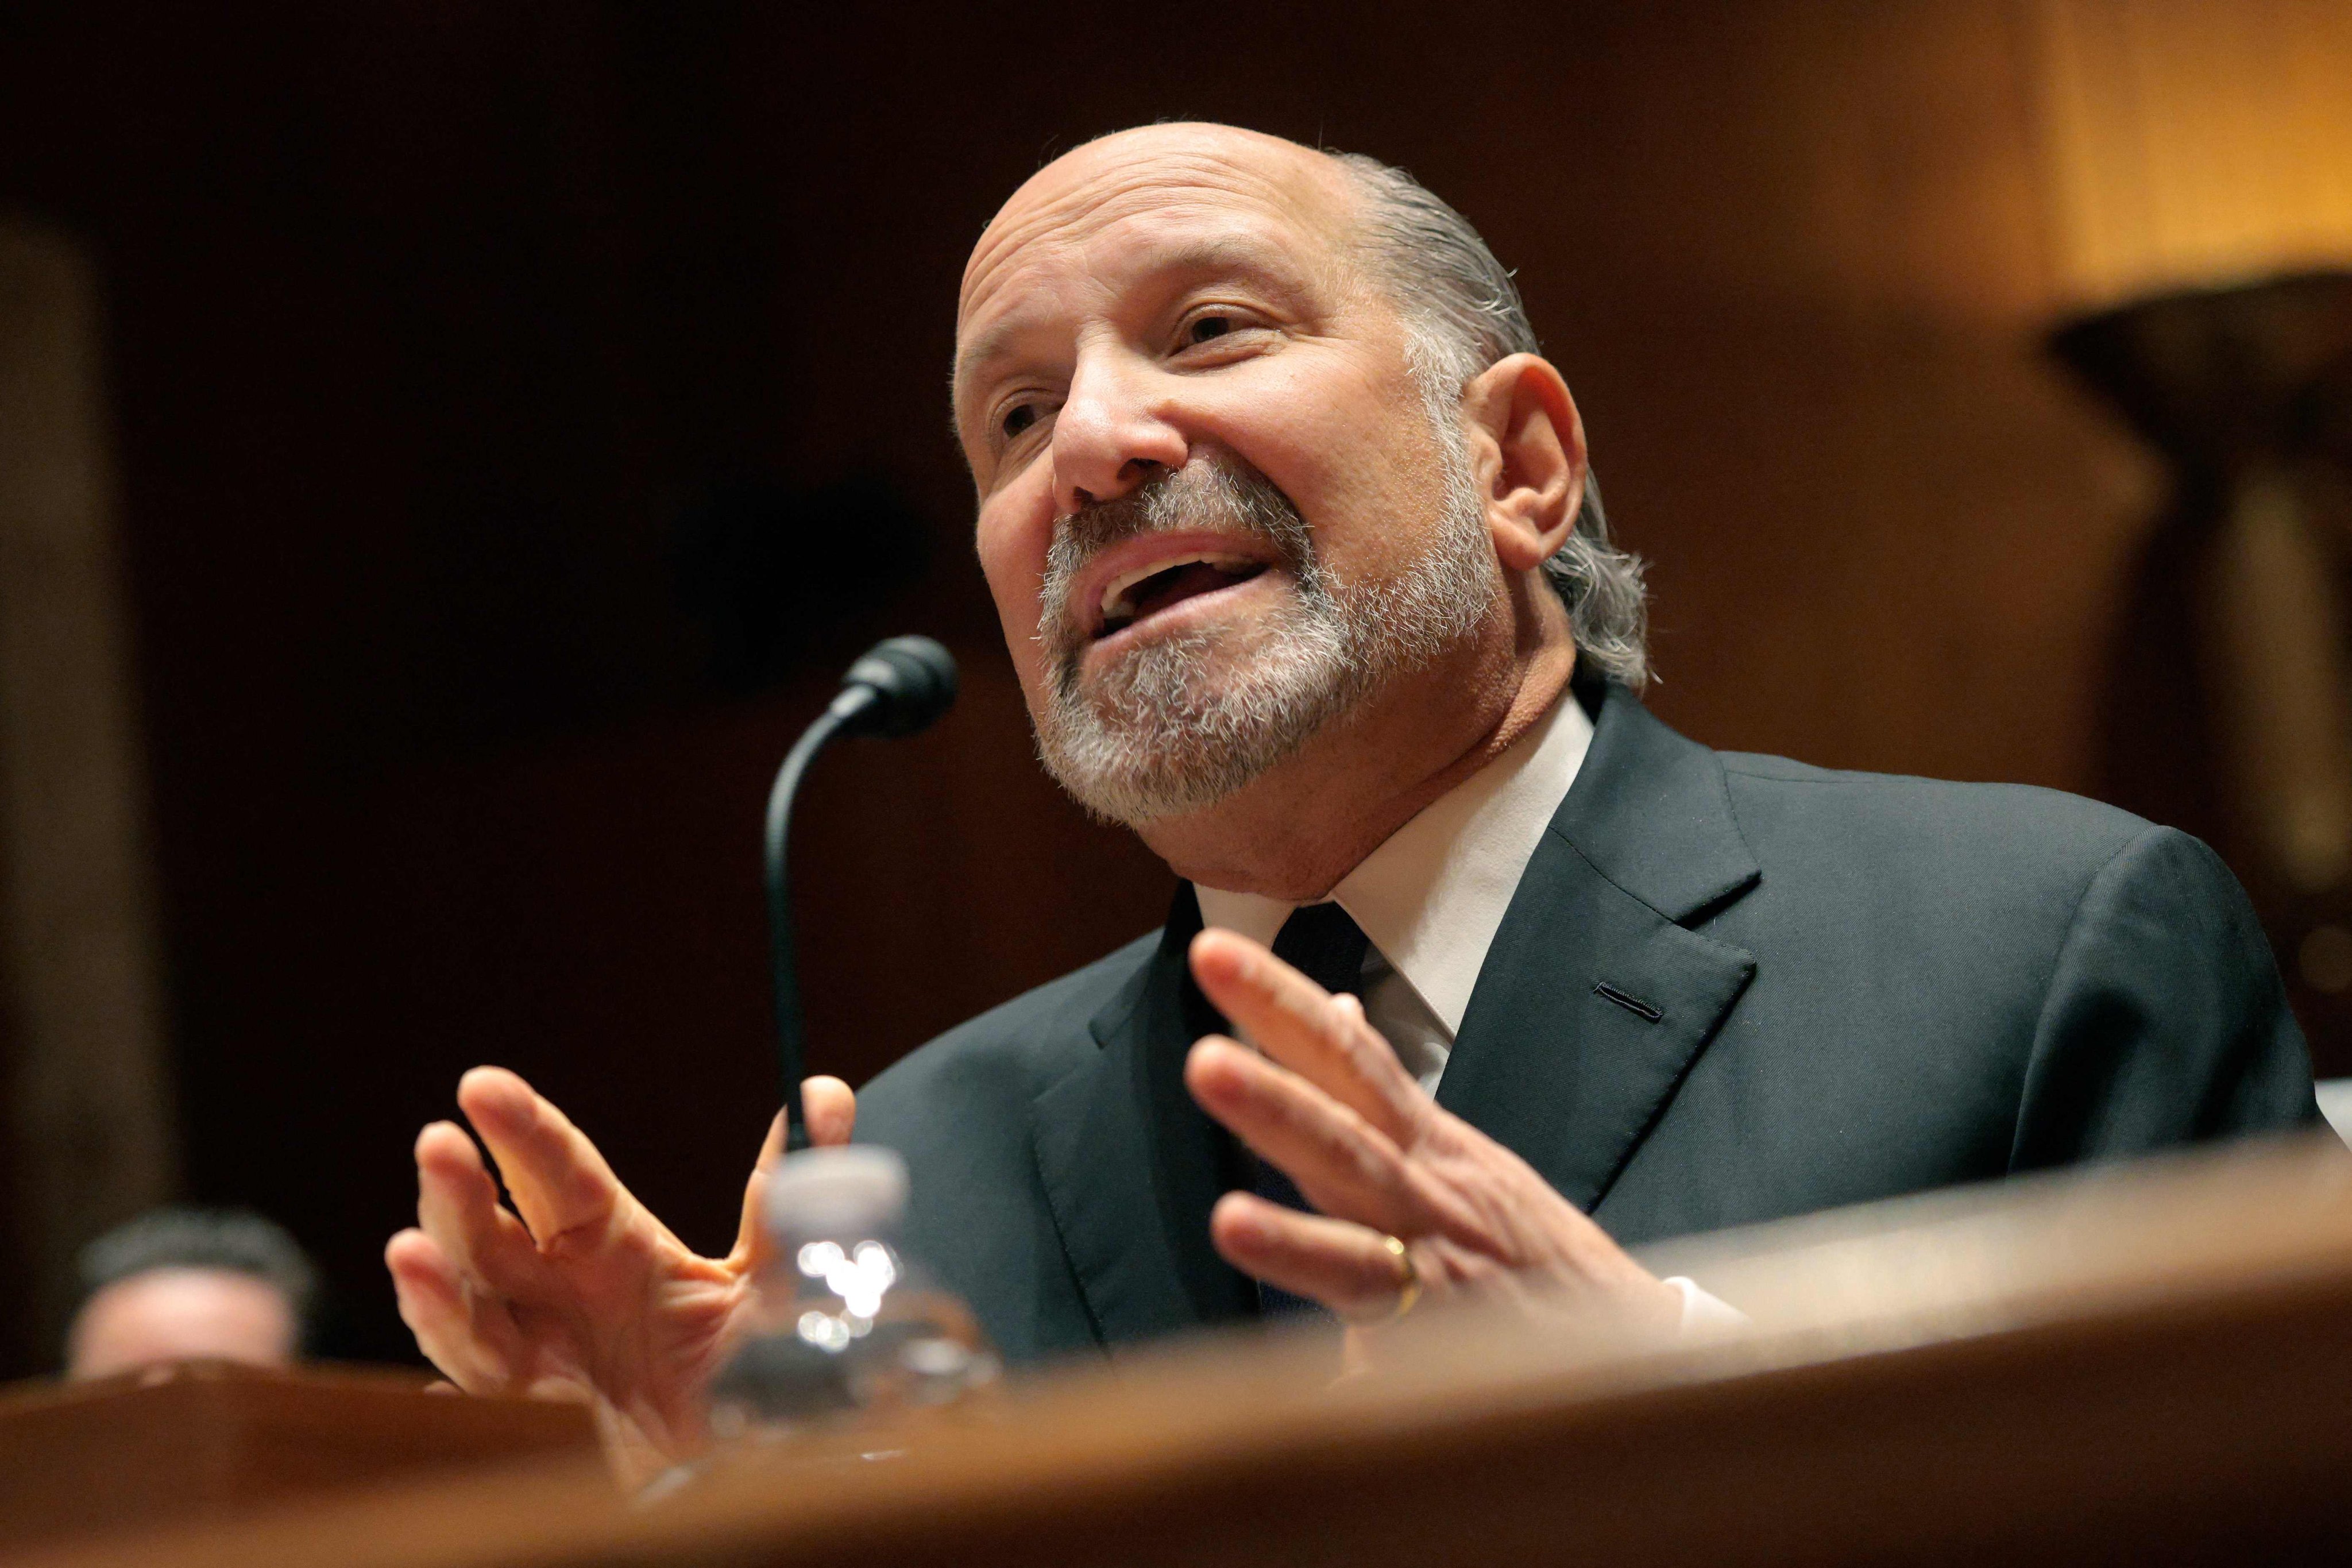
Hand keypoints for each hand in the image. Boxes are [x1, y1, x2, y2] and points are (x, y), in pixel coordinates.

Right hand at [384, 1068, 855, 1481]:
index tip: (482, 1084)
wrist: (762, 1453)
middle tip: (438, 1143)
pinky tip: (428, 1316)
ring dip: (437, 1277)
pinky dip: (452, 1343)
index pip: (561, 1173)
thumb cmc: (758, 1357)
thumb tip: (825, 1090)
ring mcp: (546, 1345)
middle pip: (496, 1230)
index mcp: (615, 1241)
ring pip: (471, 1303)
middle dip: (459, 1189)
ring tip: (408, 1248)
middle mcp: (566, 1285)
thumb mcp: (779, 1269)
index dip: (522, 1128)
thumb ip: (790, 1186)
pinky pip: (486, 1376)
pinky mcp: (545, 1405)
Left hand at [1181, 928, 1679, 1350]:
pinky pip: (1390, 1379)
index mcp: (1425, 1148)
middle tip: (1204, 1062)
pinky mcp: (1453, 1367)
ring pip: (1361, 1259)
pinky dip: (1355, 1388)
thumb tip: (1334, 1009)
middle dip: (1275, 1103)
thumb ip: (1382, 1095)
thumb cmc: (1525, 1250)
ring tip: (1229, 1222)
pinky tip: (1311, 1402)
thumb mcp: (1461, 1154)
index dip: (1281, 1006)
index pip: (1347, 1060)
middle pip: (1348, 1142)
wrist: (1641, 1345)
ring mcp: (1444, 1286)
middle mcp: (1432, 1204)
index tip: (1211, 951)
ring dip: (1294, 1243)